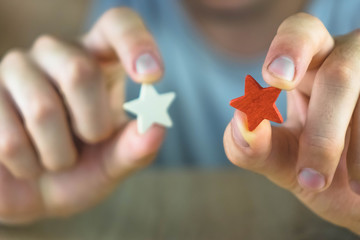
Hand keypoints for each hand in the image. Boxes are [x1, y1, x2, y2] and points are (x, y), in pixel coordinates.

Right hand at [0, 8, 164, 223]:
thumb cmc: (83, 168)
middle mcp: (57, 54)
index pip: (118, 25)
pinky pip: (9, 139)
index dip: (136, 44)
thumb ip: (136, 148)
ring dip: (59, 155)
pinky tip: (29, 163)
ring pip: (43, 110)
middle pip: (79, 71)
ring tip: (58, 158)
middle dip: (92, 125)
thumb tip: (157, 127)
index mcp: (98, 60)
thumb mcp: (114, 163)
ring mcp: (17, 69)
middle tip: (90, 141)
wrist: (37, 190)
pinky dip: (29, 166)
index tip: (152, 77)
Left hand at [224, 13, 359, 233]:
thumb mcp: (278, 160)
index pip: (302, 32)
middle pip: (340, 75)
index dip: (291, 48)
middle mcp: (347, 61)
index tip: (276, 78)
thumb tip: (241, 121)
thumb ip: (250, 146)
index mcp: (309, 66)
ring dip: (354, 157)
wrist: (354, 194)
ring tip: (348, 188)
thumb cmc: (310, 168)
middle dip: (323, 133)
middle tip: (311, 179)